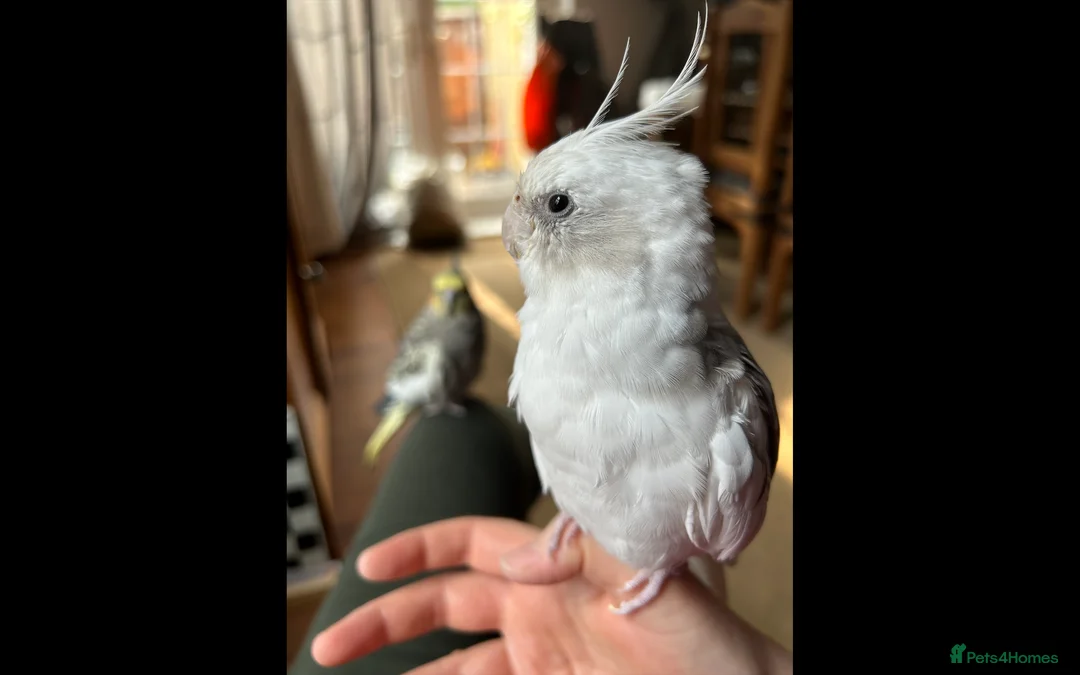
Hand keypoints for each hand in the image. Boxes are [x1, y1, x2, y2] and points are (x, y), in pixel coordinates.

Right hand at [312, 516, 791, 674]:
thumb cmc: (708, 638)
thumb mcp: (651, 574)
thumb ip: (584, 547)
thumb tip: (516, 548)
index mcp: (555, 569)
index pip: (472, 545)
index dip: (419, 549)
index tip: (370, 565)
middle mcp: (538, 612)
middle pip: (444, 607)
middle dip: (387, 621)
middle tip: (331, 645)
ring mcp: (541, 661)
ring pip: (455, 668)